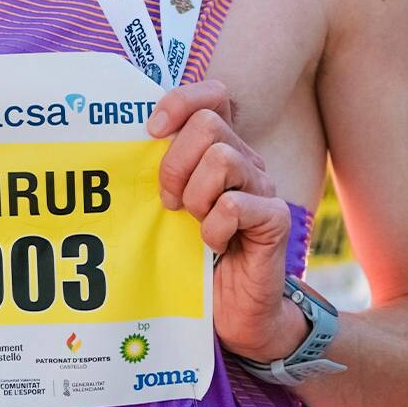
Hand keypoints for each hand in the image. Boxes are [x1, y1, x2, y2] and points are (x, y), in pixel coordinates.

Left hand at [147, 79, 304, 361]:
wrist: (233, 312)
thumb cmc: (194, 254)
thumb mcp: (171, 202)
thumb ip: (161, 167)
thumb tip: (132, 136)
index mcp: (221, 147)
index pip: (213, 94)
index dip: (180, 102)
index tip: (152, 132)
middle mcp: (246, 160)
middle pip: (208, 124)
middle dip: (176, 163)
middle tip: (170, 201)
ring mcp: (263, 188)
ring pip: (222, 158)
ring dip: (196, 195)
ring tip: (194, 222)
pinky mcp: (275, 220)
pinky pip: (235, 205)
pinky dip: (214, 227)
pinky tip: (213, 245)